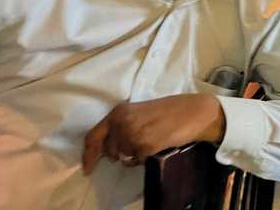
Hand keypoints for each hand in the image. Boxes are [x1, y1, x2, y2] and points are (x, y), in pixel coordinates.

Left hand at [82, 94, 225, 174]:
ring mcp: (132, 135)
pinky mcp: (145, 146)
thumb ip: (123, 124)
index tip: (87, 168)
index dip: (88, 154)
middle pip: (109, 150)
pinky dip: (143, 158)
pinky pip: (136, 160)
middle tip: (136, 145)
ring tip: (149, 142)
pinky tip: (155, 146)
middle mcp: (122, 122)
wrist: (192, 112)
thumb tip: (109, 146)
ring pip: (123, 157)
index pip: (93, 136)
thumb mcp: (140, 112)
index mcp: (119, 112)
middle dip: (119, 153)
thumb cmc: (169, 110)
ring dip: (132, 155)